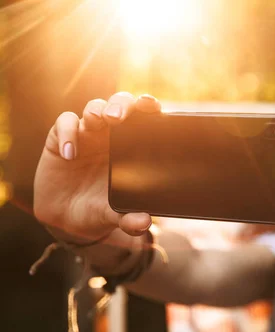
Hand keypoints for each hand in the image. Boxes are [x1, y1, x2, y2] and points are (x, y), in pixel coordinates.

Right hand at [34, 92, 159, 242]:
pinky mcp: (60, 139)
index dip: (148, 108)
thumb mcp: (115, 217)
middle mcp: (111, 135)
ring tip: (96, 121)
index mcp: (132, 146)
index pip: (144, 118)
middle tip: (118, 117)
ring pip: (93, 108)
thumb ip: (130, 220)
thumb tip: (144, 223)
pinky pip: (64, 124)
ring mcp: (86, 134)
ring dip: (95, 110)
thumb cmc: (100, 210)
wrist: (67, 220)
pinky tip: (70, 154)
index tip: (153, 108)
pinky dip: (67, 133)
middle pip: (119, 104)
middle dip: (121, 104)